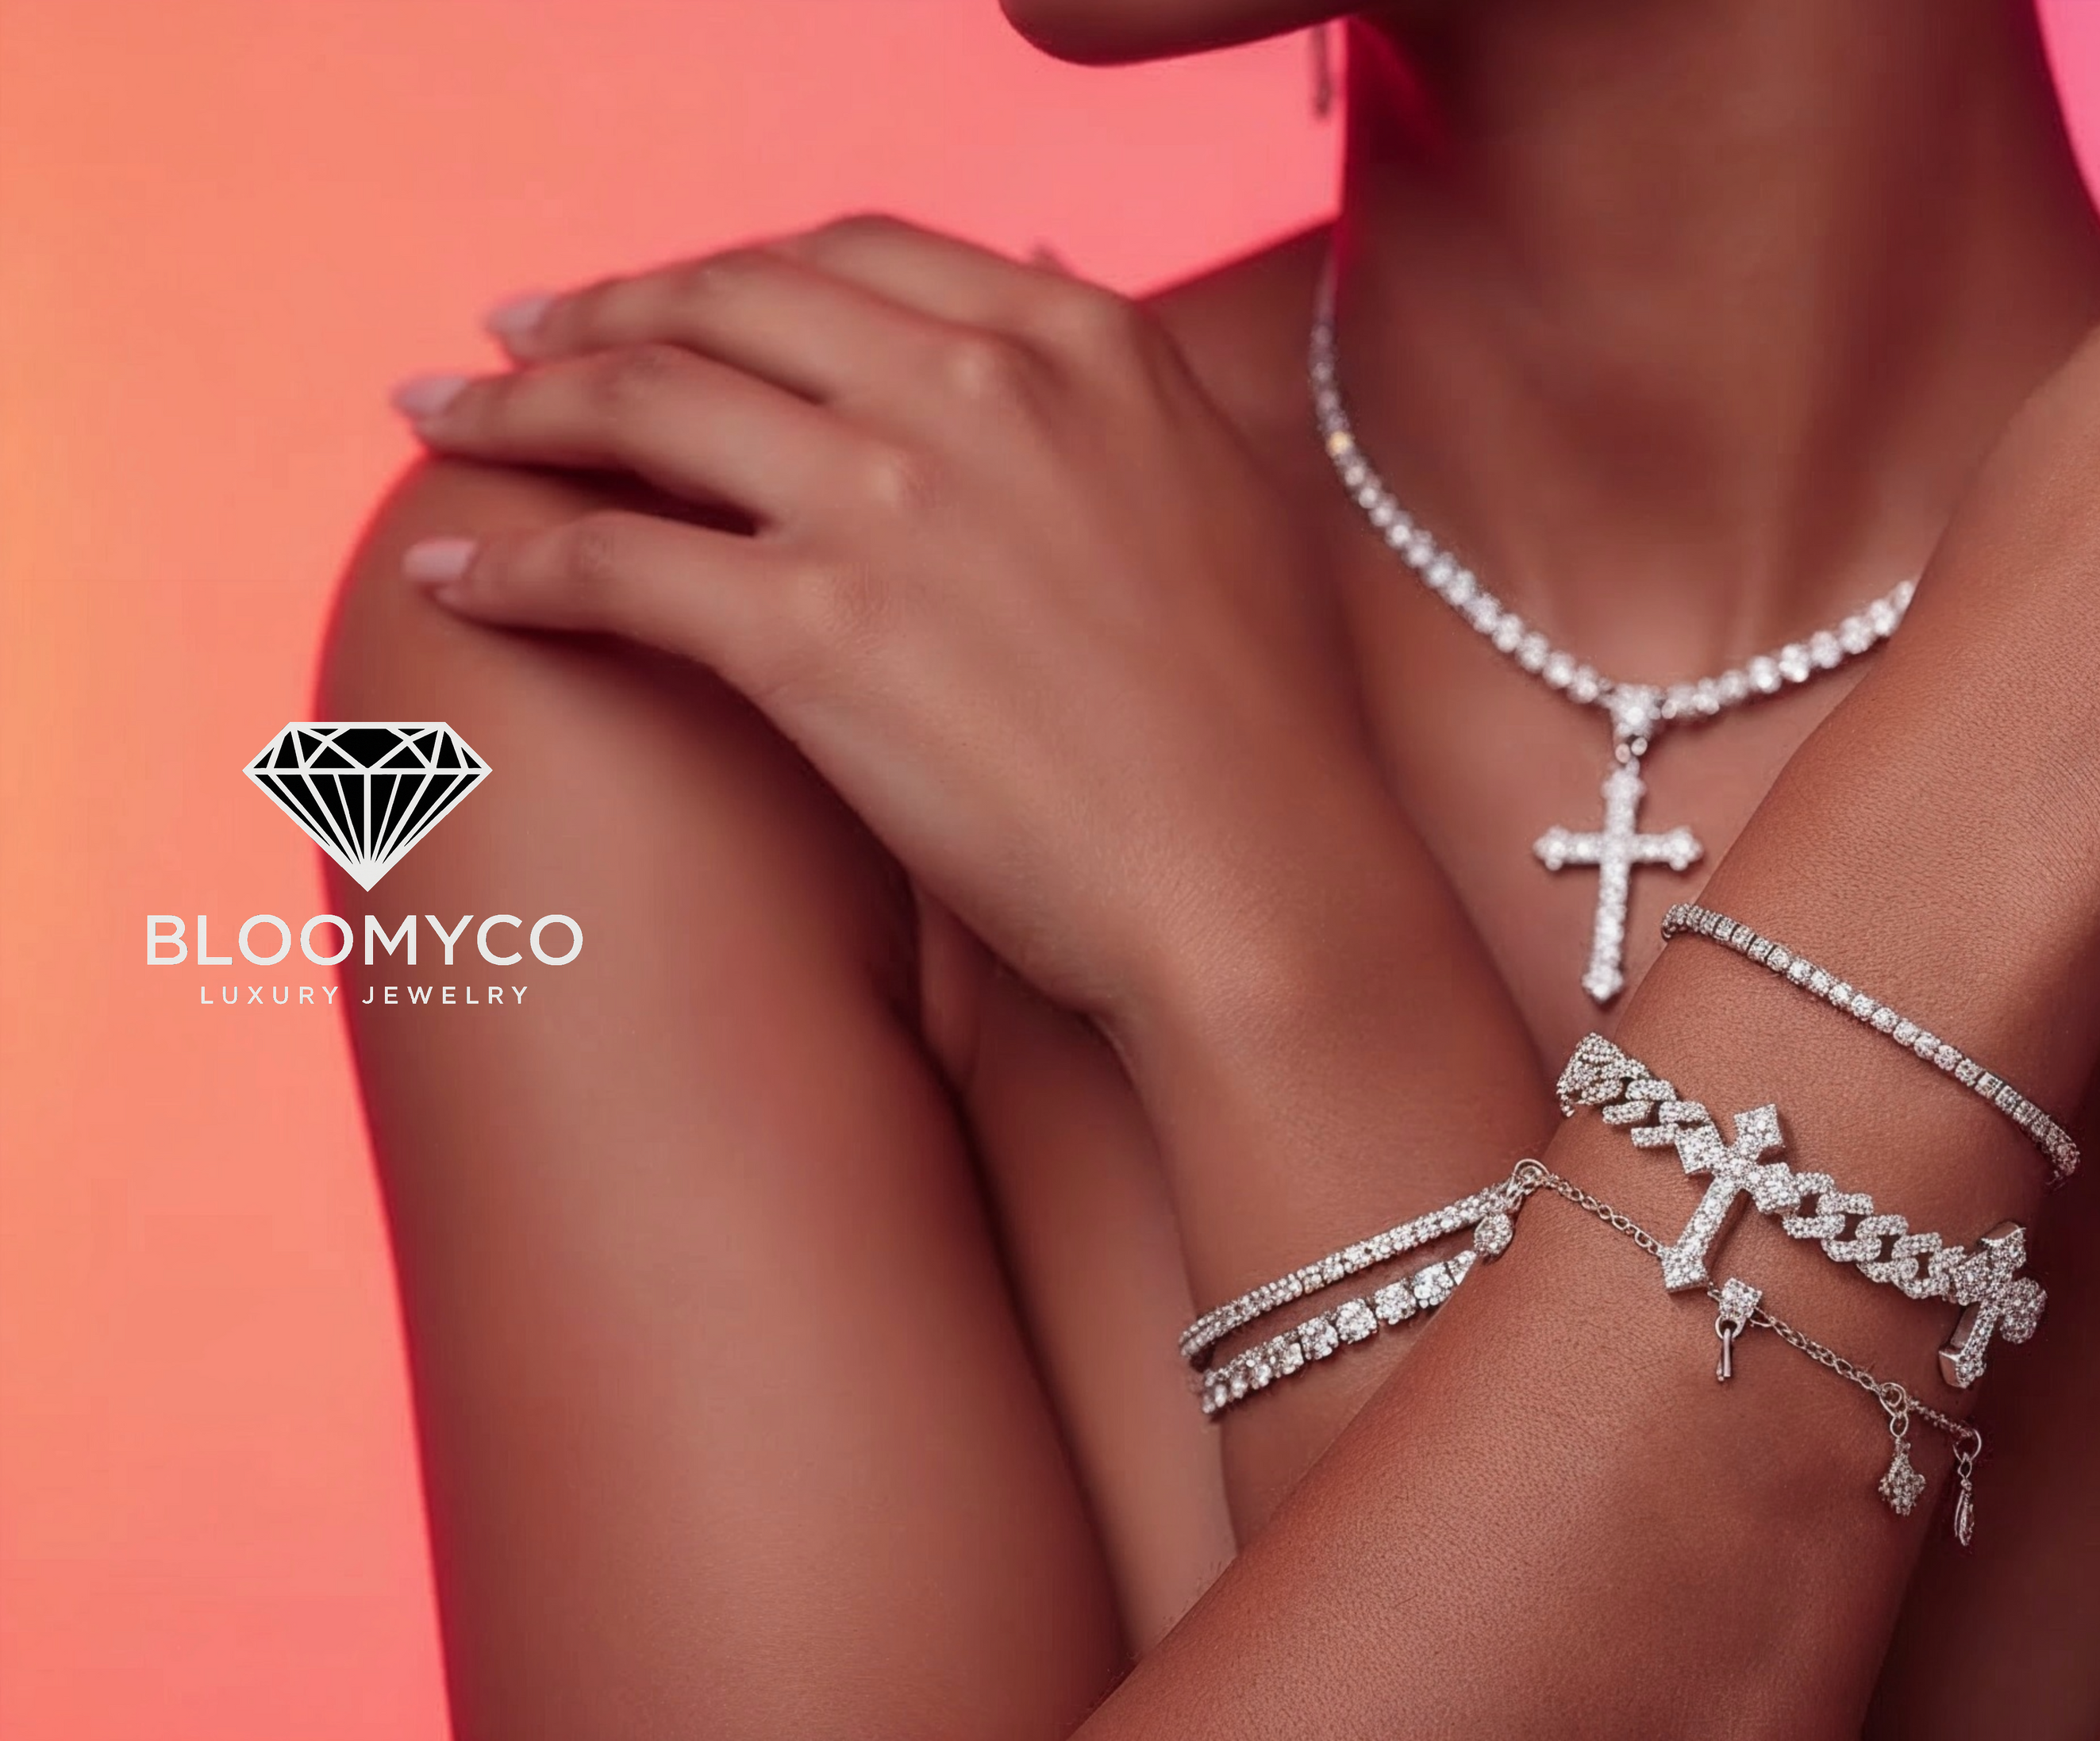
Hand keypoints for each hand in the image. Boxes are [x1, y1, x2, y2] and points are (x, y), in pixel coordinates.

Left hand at [390, 216, 1400, 1017]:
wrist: (1261, 883)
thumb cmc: (1265, 726)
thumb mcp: (1220, 491)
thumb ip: (1114, 381)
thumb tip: (1042, 275)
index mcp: (1080, 343)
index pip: (854, 253)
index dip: (732, 269)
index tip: (667, 297)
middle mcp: (977, 387)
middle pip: (728, 301)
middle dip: (597, 309)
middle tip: (514, 339)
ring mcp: (890, 501)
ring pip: (644, 403)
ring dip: (516, 407)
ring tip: (442, 422)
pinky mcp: (816, 632)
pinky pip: (612, 562)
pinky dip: (508, 564)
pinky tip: (447, 576)